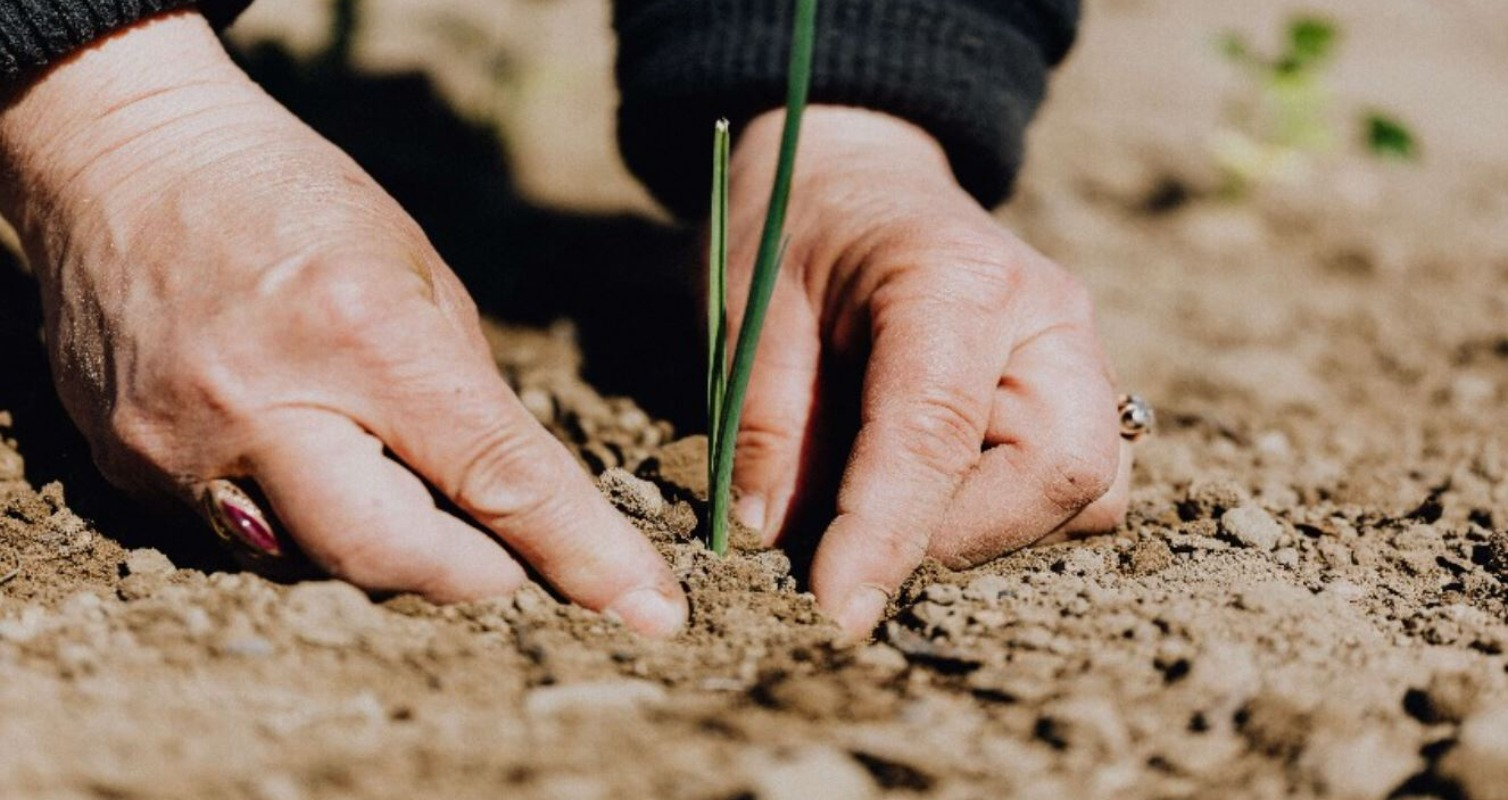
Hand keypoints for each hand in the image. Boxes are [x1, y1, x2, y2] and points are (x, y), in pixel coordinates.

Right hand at [0, 12, 685, 635]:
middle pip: (394, 560)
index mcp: (362, 332)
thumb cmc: (293, 199)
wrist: (125, 160)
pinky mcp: (129, 470)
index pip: (496, 477)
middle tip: (512, 563)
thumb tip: (518, 502)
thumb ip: (468, 396)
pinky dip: (302, 523)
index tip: (646, 607)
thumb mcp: (417, 272)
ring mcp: (181, 448)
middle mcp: (263, 404)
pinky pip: (243, 542)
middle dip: (475, 577)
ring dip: (386, 550)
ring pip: (317, 566)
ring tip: (398, 486)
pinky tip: (308, 464)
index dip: (580, 553)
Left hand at [724, 107, 1129, 637]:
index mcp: (957, 278)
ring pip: (1085, 494)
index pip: (937, 433)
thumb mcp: (749, 307)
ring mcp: (1077, 354)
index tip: (837, 609)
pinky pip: (1074, 488)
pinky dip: (1006, 516)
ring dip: (987, 531)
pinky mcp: (1077, 390)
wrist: (856, 172)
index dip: (887, 533)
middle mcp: (1048, 317)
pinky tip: (930, 489)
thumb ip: (765, 422)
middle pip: (1060, 474)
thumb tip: (777, 540)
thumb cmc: (796, 228)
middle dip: (957, 536)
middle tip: (857, 538)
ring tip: (889, 504)